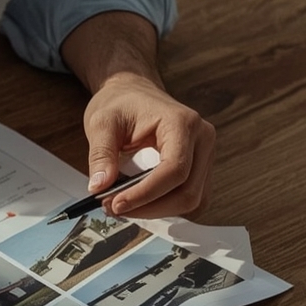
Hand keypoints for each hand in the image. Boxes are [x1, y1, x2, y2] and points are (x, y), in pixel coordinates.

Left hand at [59, 10, 214, 219]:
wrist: (134, 94)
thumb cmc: (122, 104)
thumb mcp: (102, 123)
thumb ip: (101, 154)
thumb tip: (99, 187)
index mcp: (182, 122)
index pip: (175, 169)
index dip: (146, 194)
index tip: (116, 204)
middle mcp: (202, 139)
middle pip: (187, 192)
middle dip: (150, 207)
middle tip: (113, 208)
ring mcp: (206, 155)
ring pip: (192, 201)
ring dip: (158, 212)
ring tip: (124, 206)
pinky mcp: (201, 169)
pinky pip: (191, 200)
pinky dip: (167, 208)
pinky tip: (142, 204)